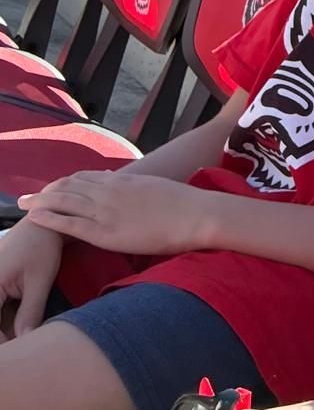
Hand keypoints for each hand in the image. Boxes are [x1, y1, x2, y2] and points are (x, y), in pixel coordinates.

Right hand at [0, 218, 62, 341]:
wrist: (40, 223)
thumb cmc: (41, 247)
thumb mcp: (39, 281)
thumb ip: (30, 312)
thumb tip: (26, 339)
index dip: (5, 342)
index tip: (20, 352)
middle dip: (4, 334)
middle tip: (22, 346)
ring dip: (4, 326)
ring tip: (23, 333)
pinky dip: (4, 316)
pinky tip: (18, 324)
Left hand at [18, 172, 215, 256]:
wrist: (195, 214)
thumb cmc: (182, 204)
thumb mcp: (154, 187)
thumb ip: (134, 187)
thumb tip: (124, 184)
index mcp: (122, 181)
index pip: (84, 177)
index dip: (64, 183)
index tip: (52, 189)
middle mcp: (109, 191)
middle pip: (68, 186)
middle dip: (44, 191)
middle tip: (27, 196)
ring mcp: (105, 211)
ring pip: (63, 201)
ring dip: (39, 201)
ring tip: (21, 204)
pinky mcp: (105, 232)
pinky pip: (69, 223)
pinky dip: (49, 218)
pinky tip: (34, 217)